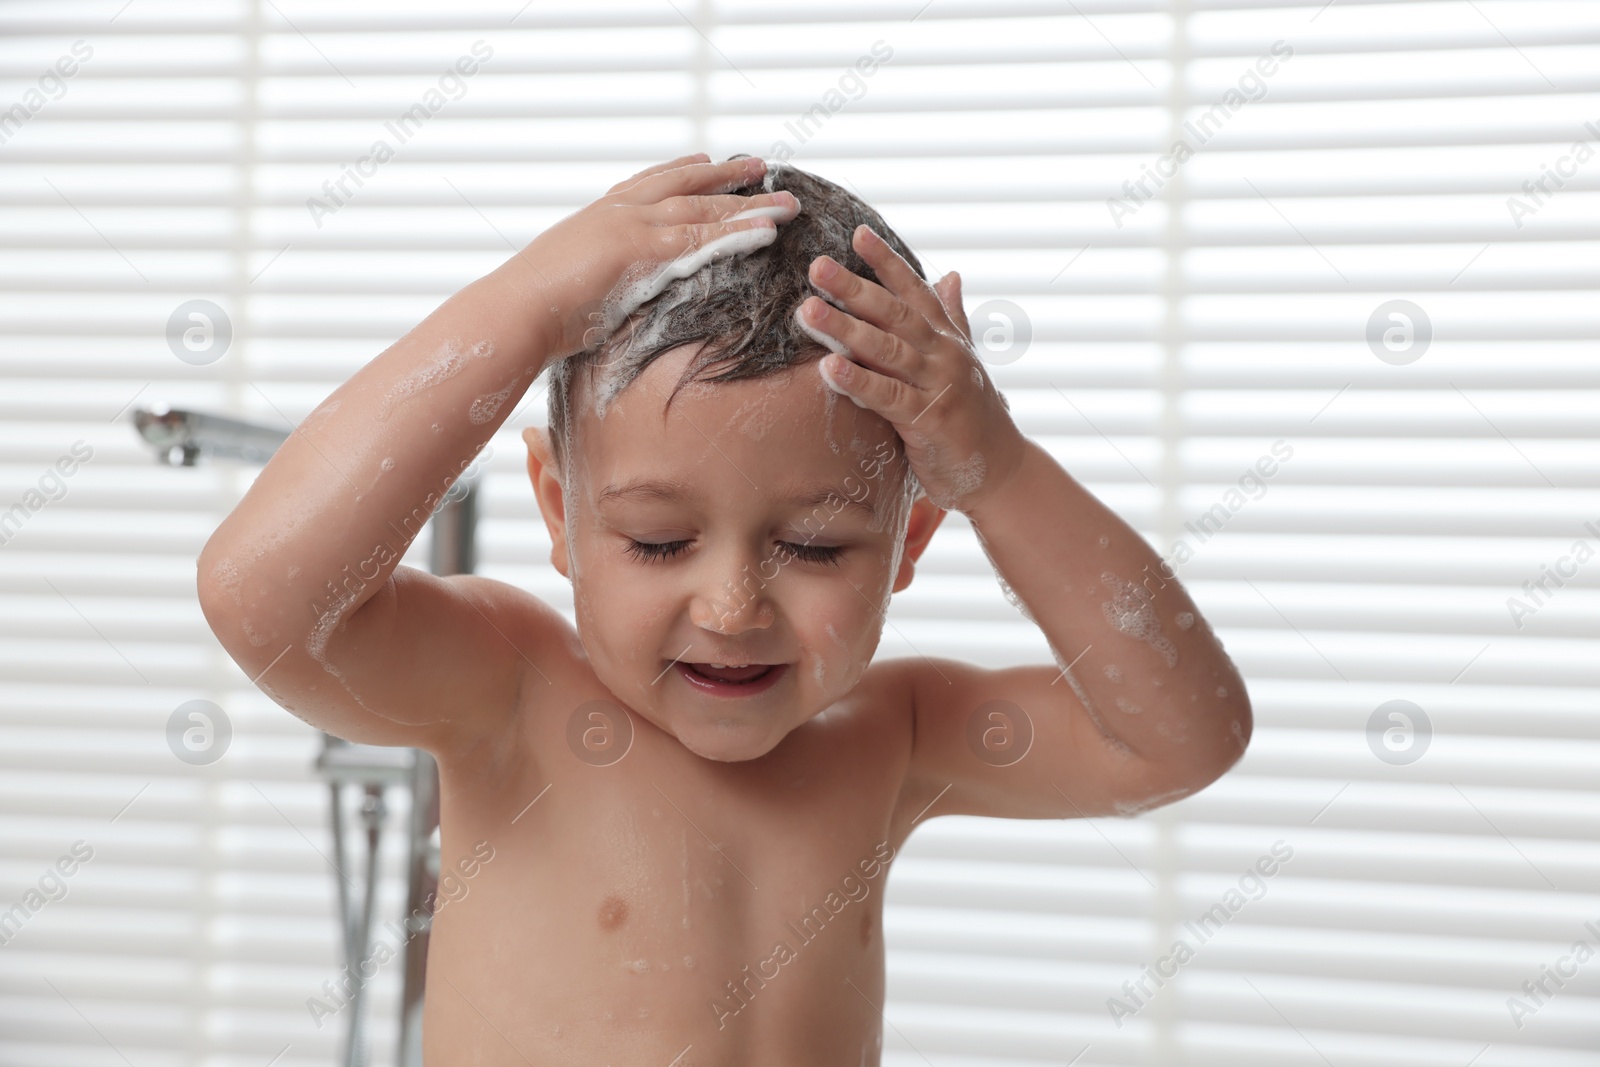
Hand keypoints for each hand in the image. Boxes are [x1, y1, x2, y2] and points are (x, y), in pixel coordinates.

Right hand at [520, 153, 801, 361]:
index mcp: (599, 215)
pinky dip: (738, 234)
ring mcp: (633, 228)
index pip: (648, 183)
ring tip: (787, 202)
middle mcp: (620, 212)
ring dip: (750, 206)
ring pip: (704, 210)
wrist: (516, 313)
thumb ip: (596, 278)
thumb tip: (602, 293)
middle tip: (762, 166)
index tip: (708, 158)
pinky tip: (768, 232)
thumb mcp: (570, 283)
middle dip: (727, 176)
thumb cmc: (533, 310)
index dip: (682, 169)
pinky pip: (704, 240)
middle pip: (685, 186)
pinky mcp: (646, 253)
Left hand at [798, 224, 1025, 513]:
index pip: (915, 291)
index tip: (857, 232)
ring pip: (888, 350)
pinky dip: (859, 382)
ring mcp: (939, 385)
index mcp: (947, 338)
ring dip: (846, 329)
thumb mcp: (962, 361)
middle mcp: (944, 354)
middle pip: (894, 314)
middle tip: (816, 266)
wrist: (1000, 471)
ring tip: (808, 311)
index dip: (887, 262)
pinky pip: (888, 397)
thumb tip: (950, 274)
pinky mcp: (930, 421)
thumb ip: (952, 317)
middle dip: (854, 288)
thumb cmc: (972, 417)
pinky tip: (828, 369)